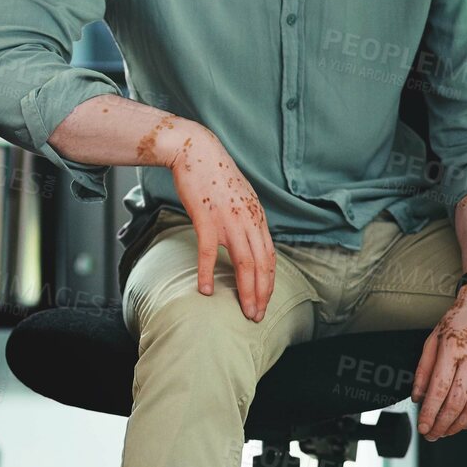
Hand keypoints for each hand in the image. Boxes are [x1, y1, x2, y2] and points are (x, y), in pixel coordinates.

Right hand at [166, 124, 275, 320]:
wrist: (196, 151)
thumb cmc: (214, 174)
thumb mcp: (240, 197)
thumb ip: (246, 218)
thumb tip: (249, 238)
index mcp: (256, 217)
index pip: (270, 256)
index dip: (269, 281)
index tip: (266, 300)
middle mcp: (248, 220)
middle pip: (262, 264)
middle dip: (262, 293)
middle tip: (258, 316)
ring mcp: (229, 220)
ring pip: (244, 262)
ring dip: (246, 290)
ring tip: (245, 311)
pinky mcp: (206, 218)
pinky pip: (210, 252)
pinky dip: (209, 273)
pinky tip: (206, 290)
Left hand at [411, 284, 466, 438]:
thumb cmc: (458, 321)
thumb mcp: (433, 339)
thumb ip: (423, 370)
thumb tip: (418, 397)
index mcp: (453, 349)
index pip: (439, 390)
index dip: (430, 413)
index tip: (422, 426)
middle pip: (457, 403)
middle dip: (442, 424)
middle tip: (432, 434)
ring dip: (459, 425)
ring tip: (447, 431)